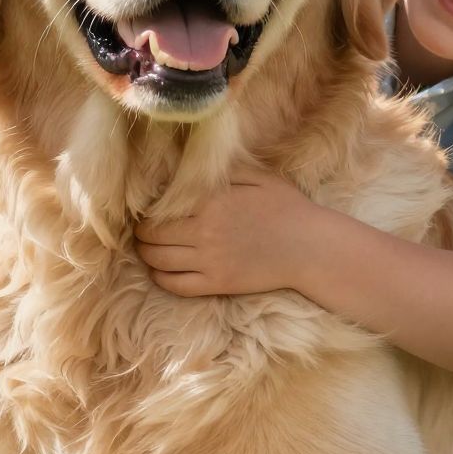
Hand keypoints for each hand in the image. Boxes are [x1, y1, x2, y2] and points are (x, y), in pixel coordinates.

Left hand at [134, 165, 316, 296]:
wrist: (310, 248)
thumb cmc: (286, 208)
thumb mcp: (257, 176)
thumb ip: (222, 171)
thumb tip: (189, 169)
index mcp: (211, 202)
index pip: (160, 208)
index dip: (148, 209)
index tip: (147, 209)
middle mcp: (205, 232)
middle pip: (152, 235)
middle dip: (142, 232)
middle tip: (143, 229)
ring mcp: (210, 261)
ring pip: (158, 260)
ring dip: (146, 253)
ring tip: (147, 248)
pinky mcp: (217, 284)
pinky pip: (175, 285)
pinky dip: (160, 277)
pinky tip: (160, 270)